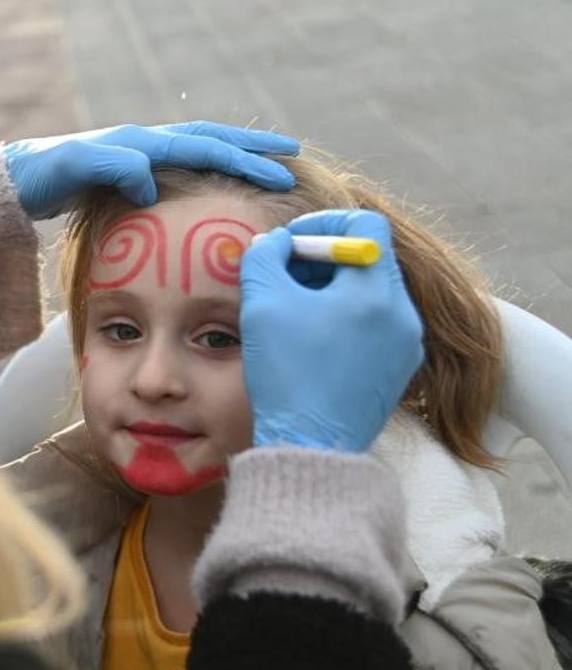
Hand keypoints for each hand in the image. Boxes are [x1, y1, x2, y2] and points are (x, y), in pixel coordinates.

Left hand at [3, 122, 299, 218]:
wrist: (14, 180)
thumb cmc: (42, 176)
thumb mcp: (76, 169)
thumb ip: (115, 168)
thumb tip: (151, 183)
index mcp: (140, 143)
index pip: (203, 147)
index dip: (243, 160)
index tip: (277, 173)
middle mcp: (143, 143)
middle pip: (209, 139)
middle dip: (252, 148)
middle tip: (292, 155)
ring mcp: (137, 157)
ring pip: (198, 149)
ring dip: (235, 155)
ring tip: (266, 164)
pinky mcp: (128, 174)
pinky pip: (182, 167)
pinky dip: (209, 170)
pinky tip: (218, 187)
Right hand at [239, 209, 424, 452]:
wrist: (311, 444)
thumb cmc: (288, 372)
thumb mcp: (263, 302)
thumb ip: (265, 256)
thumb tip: (275, 242)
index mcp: (376, 291)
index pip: (365, 226)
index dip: (323, 225)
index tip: (291, 244)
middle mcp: (403, 313)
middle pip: (370, 258)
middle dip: (325, 258)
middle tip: (287, 275)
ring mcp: (406, 343)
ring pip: (373, 292)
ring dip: (335, 288)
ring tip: (297, 310)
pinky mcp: (399, 369)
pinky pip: (377, 324)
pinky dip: (348, 317)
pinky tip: (315, 339)